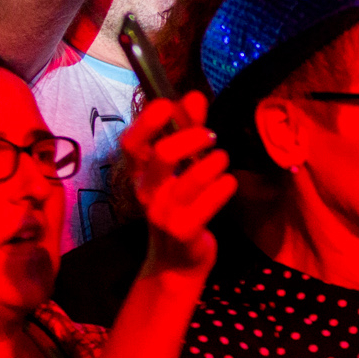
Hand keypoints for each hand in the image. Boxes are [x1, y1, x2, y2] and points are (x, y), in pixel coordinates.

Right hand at [124, 92, 235, 280]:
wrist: (178, 261)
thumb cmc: (180, 204)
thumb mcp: (180, 166)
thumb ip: (186, 130)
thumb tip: (193, 96)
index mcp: (141, 174)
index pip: (131, 143)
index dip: (147, 121)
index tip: (168, 104)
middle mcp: (147, 192)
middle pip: (163, 155)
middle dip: (192, 137)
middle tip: (211, 136)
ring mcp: (164, 214)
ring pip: (192, 178)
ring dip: (215, 162)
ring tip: (221, 160)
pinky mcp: (185, 232)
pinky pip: (211, 201)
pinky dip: (225, 186)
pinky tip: (227, 184)